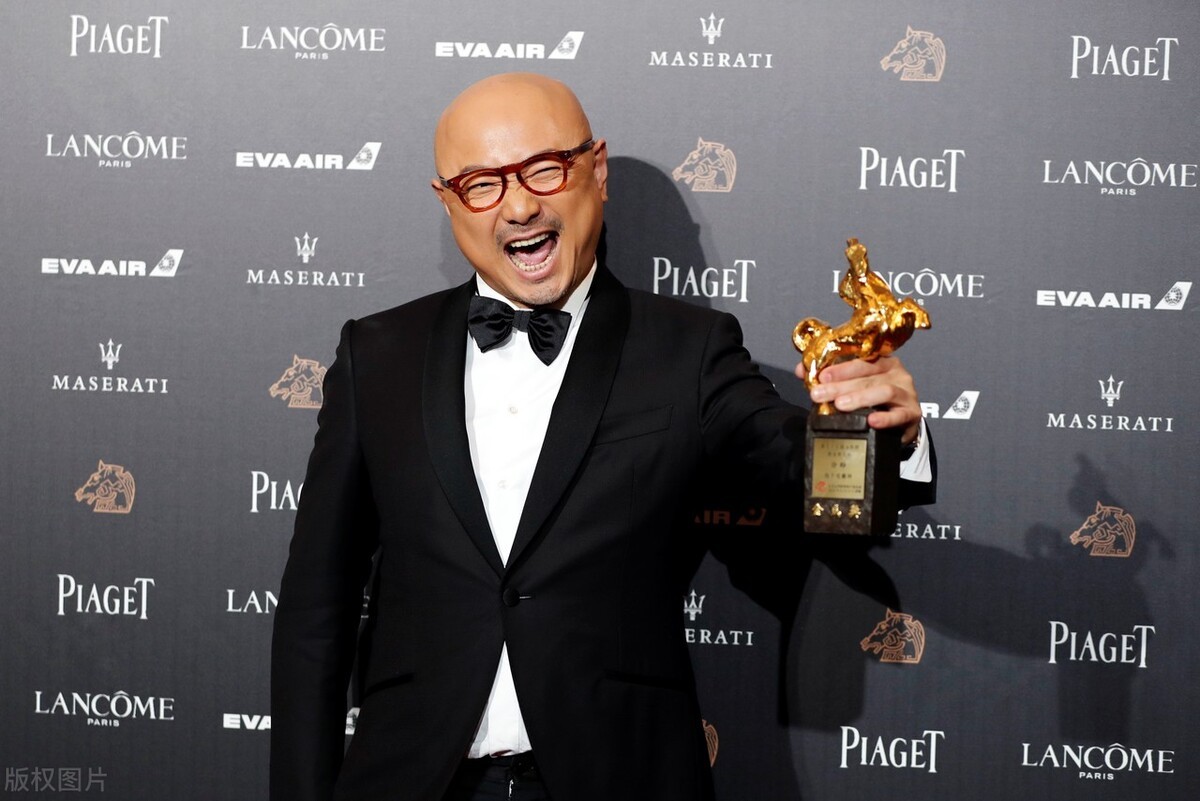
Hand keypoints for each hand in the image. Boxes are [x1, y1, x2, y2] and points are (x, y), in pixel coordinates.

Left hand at [802, 356, 921, 442]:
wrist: (899, 422)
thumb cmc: (873, 399)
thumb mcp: (852, 384)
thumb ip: (828, 376)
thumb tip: (801, 370)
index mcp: (881, 360)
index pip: (860, 359)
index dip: (839, 367)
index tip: (821, 376)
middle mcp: (896, 372)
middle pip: (867, 375)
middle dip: (840, 385)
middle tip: (820, 394)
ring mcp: (906, 392)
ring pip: (884, 391)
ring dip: (860, 398)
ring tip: (840, 405)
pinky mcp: (912, 413)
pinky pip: (900, 415)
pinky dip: (885, 418)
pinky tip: (872, 421)